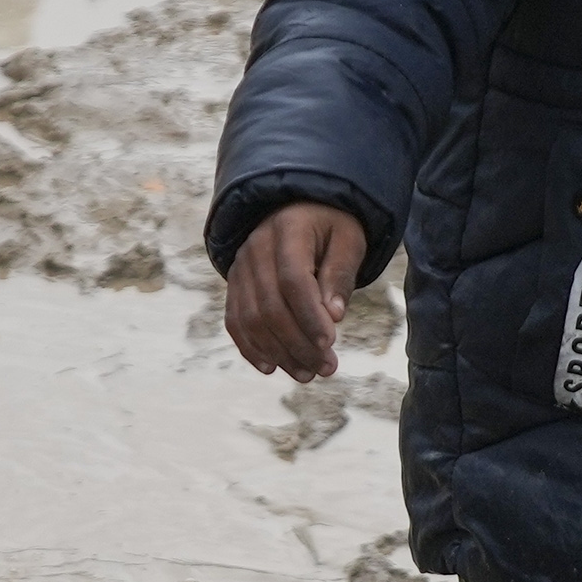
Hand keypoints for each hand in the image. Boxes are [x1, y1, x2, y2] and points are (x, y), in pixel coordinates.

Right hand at [224, 205, 367, 379]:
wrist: (297, 208)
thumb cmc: (330, 227)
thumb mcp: (347, 240)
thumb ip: (340, 274)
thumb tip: (333, 316)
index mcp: (288, 230)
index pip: (293, 280)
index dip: (309, 315)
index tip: (330, 343)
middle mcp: (256, 248)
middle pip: (270, 306)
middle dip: (298, 343)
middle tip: (326, 368)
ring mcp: (240, 267)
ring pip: (251, 319)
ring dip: (278, 352)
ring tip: (308, 374)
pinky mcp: (234, 284)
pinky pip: (235, 320)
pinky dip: (250, 347)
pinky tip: (271, 367)